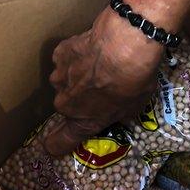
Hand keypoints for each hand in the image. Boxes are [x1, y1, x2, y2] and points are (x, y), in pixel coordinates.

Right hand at [43, 8, 163, 155]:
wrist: (124, 44)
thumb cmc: (134, 79)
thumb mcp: (136, 105)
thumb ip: (121, 111)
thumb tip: (120, 110)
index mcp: (83, 122)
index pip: (60, 141)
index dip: (56, 144)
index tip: (53, 145)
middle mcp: (65, 103)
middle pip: (68, 103)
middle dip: (80, 97)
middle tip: (101, 85)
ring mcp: (59, 77)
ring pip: (66, 79)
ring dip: (78, 75)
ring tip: (101, 62)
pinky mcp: (59, 53)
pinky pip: (67, 57)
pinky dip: (77, 54)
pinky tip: (94, 47)